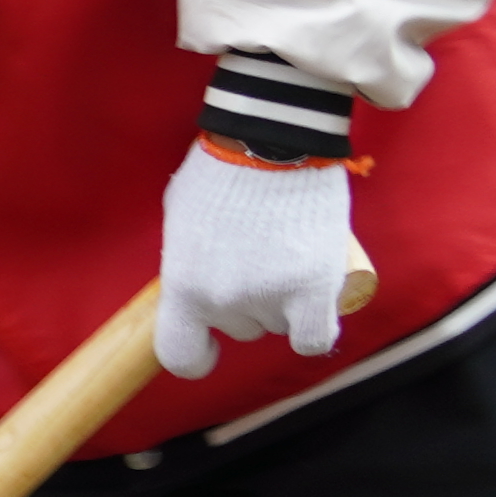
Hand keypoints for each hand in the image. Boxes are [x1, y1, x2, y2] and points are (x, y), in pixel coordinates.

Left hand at [152, 145, 363, 377]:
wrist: (272, 142)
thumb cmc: (222, 172)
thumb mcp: (181, 221)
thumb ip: (187, 261)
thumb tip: (192, 284)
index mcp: (182, 286)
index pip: (179, 353)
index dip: (196, 354)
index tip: (209, 346)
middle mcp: (222, 300)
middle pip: (240, 328)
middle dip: (250, 303)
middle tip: (261, 258)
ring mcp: (269, 296)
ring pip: (278, 325)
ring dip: (285, 304)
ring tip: (288, 256)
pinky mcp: (314, 288)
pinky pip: (314, 337)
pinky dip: (316, 328)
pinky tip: (316, 306)